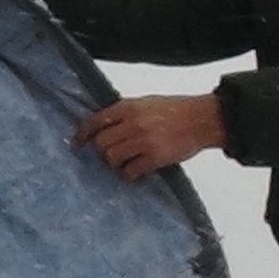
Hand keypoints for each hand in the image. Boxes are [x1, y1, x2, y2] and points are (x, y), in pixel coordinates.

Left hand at [76, 92, 225, 179]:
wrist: (201, 119)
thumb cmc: (176, 110)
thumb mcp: (146, 102)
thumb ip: (125, 113)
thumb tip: (104, 126)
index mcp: (128, 107)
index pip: (95, 121)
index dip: (83, 133)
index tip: (77, 143)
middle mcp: (132, 124)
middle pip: (101, 143)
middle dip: (101, 152)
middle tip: (110, 155)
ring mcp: (143, 141)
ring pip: (112, 158)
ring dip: (115, 164)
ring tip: (125, 164)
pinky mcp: (154, 158)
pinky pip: (130, 171)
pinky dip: (129, 175)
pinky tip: (135, 173)